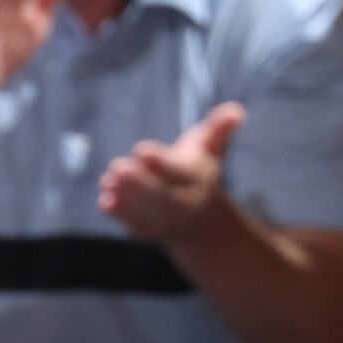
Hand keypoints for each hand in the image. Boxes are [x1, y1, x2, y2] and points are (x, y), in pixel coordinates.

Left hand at [98, 100, 244, 245]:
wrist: (200, 219)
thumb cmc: (200, 171)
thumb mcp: (212, 147)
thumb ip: (220, 127)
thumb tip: (238, 111)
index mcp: (198, 179)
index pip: (178, 171)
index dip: (160, 162)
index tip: (140, 150)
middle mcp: (185, 202)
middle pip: (162, 194)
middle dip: (139, 182)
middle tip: (118, 167)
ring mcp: (167, 220)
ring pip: (146, 210)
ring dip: (126, 197)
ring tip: (108, 181)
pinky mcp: (150, 231)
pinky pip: (135, 224)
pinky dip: (120, 214)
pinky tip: (104, 201)